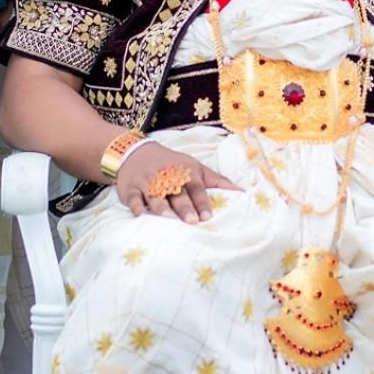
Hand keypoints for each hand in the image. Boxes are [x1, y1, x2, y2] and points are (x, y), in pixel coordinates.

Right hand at [114, 140, 239, 223]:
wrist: (137, 152)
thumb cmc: (173, 164)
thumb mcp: (196, 167)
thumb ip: (217, 181)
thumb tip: (242, 192)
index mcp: (185, 171)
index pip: (196, 188)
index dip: (202, 202)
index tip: (208, 217)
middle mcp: (167, 176)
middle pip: (177, 193)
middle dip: (184, 207)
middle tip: (191, 221)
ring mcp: (147, 182)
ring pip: (155, 195)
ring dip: (161, 207)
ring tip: (168, 219)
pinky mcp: (131, 188)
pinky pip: (133, 197)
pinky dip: (136, 206)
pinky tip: (141, 216)